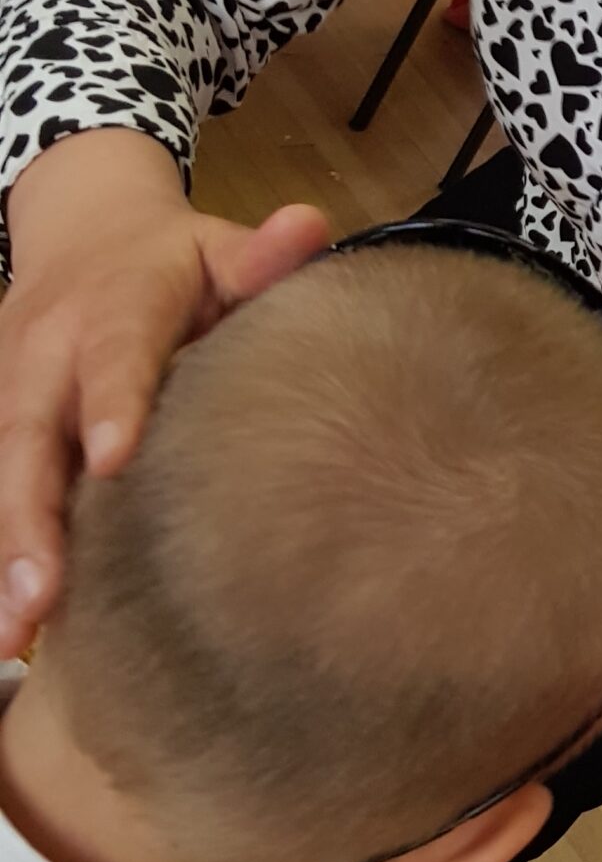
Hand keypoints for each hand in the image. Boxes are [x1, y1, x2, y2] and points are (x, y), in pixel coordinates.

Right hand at [0, 132, 330, 651]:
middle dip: (30, 515)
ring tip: (18, 636)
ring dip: (4, 554)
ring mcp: (10, 392)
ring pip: (0, 476)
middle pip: (29, 434)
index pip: (114, 352)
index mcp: (114, 305)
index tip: (113, 458)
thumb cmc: (175, 262)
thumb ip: (263, 255)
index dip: (112, 402)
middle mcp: (47, 352)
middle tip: (43, 592)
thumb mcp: (219, 246)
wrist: (84, 232)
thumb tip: (310, 225)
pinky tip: (11, 630)